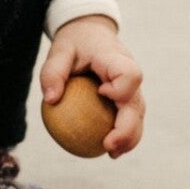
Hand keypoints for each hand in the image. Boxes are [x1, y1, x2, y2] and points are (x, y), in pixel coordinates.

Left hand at [40, 14, 144, 157]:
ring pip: (138, 116)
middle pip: (137, 104)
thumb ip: (53, 71)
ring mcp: (132, 89)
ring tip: (112, 154)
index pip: (129, 74)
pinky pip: (131, 119)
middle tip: (108, 146)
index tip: (101, 93)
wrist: (90, 34)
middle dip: (128, 129)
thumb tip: (51, 99)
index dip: (121, 88)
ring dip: (129, 138)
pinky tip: (110, 150)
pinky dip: (124, 136)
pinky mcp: (128, 99)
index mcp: (116, 59)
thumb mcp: (59, 50)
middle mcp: (131, 74)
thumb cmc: (75, 43)